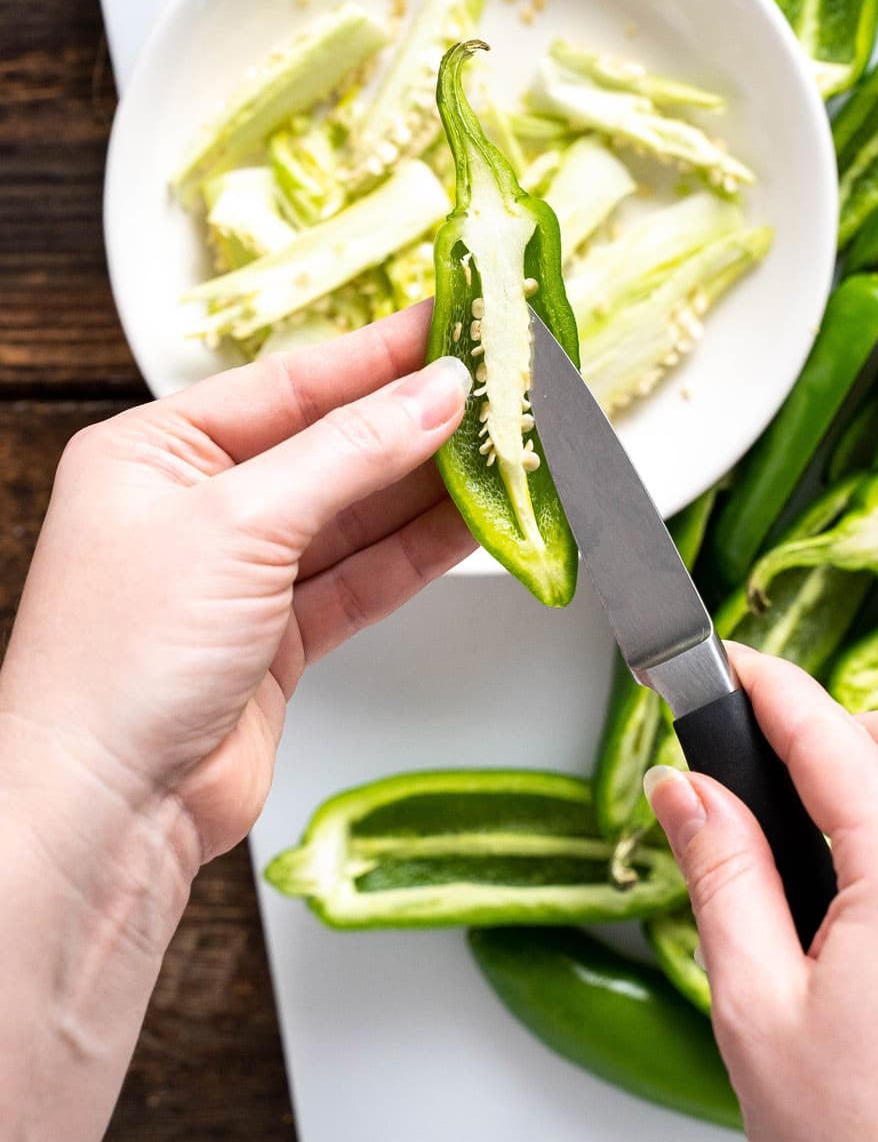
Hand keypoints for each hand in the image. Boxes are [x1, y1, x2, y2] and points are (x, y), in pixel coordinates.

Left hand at [0, 303, 473, 871]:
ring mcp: (237, 576)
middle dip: (417, 421)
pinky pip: (364, 576)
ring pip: (356, 514)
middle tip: (502, 386)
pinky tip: (476, 522)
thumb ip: (351, 452)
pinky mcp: (276, 640)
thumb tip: (437, 392)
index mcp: (154, 451)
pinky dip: (420, 552)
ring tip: (510, 448)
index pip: (290, 382)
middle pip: (330, 444)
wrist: (103, 816)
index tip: (454, 325)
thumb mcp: (241, 523)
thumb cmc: (118, 663)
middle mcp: (194, 505)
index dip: (379, 354)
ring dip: (432, 487)